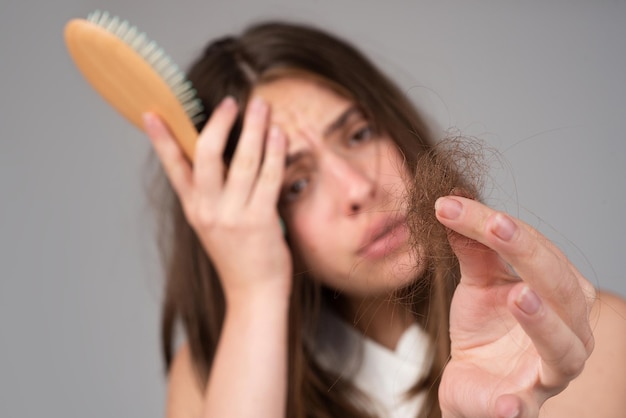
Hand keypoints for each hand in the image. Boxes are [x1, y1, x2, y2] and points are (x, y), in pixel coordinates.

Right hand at [143, 97, 291, 301]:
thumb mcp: (214, 225)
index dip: (162, 139)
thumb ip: (213, 195)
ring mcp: (233, 216)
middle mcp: (208, 210)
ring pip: (242, 160)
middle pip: (206, 155)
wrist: (253, 295)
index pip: (174, 167)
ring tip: (263, 106)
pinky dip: (274, 152)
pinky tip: (279, 134)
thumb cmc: (238, 257)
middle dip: (219, 122)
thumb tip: (222, 157)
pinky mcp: (259, 221)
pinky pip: (268, 177)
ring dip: (253, 128)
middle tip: (232, 101)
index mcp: (194, 209)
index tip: (152, 112)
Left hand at [435, 196, 595, 417]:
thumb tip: (454, 201)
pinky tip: (508, 403)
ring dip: (544, 323)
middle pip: (561, 289)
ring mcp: (550, 371)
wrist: (472, 378)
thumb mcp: (477, 282)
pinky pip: (526, 408)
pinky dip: (518, 406)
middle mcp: (570, 330)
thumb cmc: (485, 326)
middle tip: (496, 227)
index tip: (451, 205)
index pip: (537, 249)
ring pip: (563, 348)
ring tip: (520, 297)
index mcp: (561, 292)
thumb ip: (472, 249)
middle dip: (529, 255)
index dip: (499, 225)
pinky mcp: (525, 406)